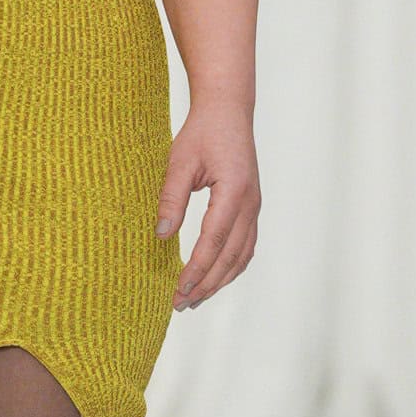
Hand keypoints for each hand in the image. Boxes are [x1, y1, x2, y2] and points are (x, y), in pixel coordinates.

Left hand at [156, 100, 259, 308]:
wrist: (227, 112)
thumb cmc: (202, 133)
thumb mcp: (179, 162)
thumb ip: (171, 199)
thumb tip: (160, 235)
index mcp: (234, 192)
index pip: (213, 241)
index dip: (196, 269)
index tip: (178, 289)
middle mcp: (250, 204)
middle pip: (230, 256)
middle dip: (206, 283)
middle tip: (181, 303)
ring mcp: (255, 207)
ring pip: (241, 255)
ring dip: (219, 280)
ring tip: (196, 298)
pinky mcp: (252, 207)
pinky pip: (246, 245)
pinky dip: (231, 266)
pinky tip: (215, 278)